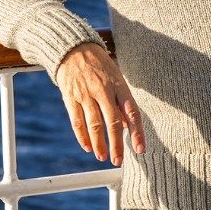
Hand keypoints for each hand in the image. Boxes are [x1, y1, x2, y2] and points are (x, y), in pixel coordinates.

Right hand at [52, 42, 144, 165]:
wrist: (73, 48)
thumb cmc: (99, 65)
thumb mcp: (116, 78)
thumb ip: (122, 102)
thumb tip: (128, 126)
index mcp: (118, 85)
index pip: (131, 112)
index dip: (136, 132)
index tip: (140, 149)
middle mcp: (102, 90)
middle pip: (112, 122)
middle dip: (116, 145)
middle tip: (117, 161)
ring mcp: (85, 94)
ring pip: (94, 125)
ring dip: (99, 144)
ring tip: (102, 157)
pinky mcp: (70, 97)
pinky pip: (77, 121)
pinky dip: (82, 136)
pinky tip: (87, 146)